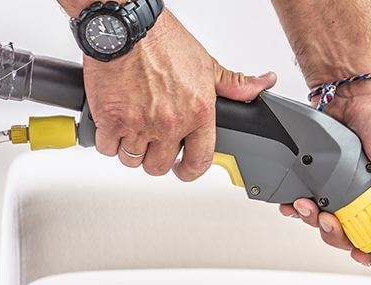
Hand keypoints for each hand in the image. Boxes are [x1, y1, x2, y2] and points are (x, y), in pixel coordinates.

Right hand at [84, 13, 275, 179]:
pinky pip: (107, 148)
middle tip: (154, 144)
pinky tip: (114, 126)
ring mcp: (139, 124)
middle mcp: (170, 124)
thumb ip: (235, 84)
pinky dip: (109, 141)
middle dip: (157, 158)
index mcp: (198, 113)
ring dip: (132, 149)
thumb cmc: (163, 42)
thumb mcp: (208, 64)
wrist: (127, 28)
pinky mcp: (110, 120)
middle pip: (160, 165)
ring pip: (133, 159)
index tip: (183, 169)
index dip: (191, 171)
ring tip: (134, 131)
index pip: (200, 161)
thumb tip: (262, 84)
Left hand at [280, 80, 370, 264]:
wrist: (351, 90)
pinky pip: (305, 200)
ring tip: (308, 204)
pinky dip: (297, 204)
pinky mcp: (318, 175)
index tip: (358, 253)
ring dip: (312, 217)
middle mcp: (365, 194)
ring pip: (323, 219)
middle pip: (348, 232)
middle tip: (328, 218)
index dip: (368, 247)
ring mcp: (340, 186)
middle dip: (334, 231)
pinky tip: (294, 199)